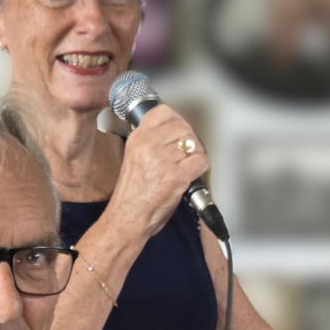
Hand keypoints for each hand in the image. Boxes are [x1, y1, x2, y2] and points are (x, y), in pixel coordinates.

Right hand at [105, 104, 208, 238]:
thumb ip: (150, 141)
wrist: (128, 217)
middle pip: (183, 128)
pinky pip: (200, 161)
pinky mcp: (177, 176)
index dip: (177, 119)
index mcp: (138, 138)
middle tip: (186, 153)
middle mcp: (150, 144)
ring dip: (195, 155)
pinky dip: (201, 167)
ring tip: (187, 166)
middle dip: (189, 140)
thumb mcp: (134, 156)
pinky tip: (192, 174)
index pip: (163, 112)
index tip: (179, 129)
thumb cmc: (132, 192)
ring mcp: (164, 160)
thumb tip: (174, 133)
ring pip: (194, 145)